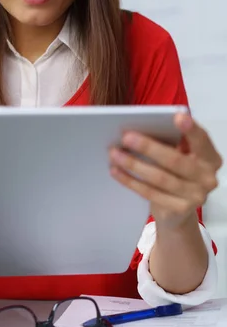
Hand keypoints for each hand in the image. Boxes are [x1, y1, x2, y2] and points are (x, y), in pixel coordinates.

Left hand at [109, 112, 221, 229]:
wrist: (178, 210)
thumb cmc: (176, 172)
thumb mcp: (181, 155)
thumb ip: (173, 141)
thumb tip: (142, 127)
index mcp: (210, 158)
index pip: (201, 140)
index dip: (191, 129)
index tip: (177, 117)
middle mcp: (207, 177)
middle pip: (175, 160)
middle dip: (148, 147)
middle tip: (126, 137)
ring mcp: (196, 196)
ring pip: (159, 178)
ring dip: (134, 164)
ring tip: (115, 154)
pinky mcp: (179, 209)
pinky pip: (150, 193)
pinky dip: (130, 181)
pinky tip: (116, 171)